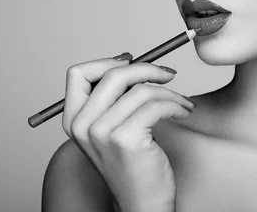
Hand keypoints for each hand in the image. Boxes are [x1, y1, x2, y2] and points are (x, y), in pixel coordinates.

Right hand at [62, 52, 195, 211]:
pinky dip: (176, 103)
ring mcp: (102, 133)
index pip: (78, 73)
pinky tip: (183, 111)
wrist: (141, 203)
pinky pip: (156, 105)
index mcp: (73, 120)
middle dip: (147, 68)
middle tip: (167, 74)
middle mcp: (82, 126)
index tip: (131, 62)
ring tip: (181, 101)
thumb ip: (111, 98)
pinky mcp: (126, 139)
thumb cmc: (131, 164)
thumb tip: (126, 60)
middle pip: (113, 74)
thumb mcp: (110, 128)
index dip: (106, 62)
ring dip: (169, 91)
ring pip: (140, 89)